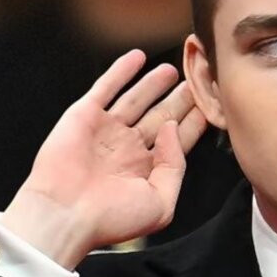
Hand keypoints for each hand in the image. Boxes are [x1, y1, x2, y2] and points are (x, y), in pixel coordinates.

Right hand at [0, 50, 207, 268]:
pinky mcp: (84, 116)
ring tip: (174, 70)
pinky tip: (137, 57)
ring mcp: (107, 130)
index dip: (194, 123)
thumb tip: (174, 129)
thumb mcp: (161, 203)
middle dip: (180, 100)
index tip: (210, 106)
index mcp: (146, 170)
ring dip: (154, 83)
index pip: (177, 141)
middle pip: (161, 116)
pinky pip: (106, 87)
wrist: (65, 215)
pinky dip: (121, 71)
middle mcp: (128, 149)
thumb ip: (176, 166)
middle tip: (198, 80)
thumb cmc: (111, 219)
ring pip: (137, 99)